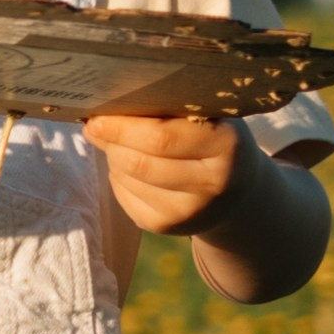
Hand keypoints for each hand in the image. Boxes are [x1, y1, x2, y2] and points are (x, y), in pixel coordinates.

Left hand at [84, 108, 250, 236]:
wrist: (237, 190)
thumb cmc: (214, 138)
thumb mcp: (209, 115)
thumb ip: (172, 106)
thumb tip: (111, 105)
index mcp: (225, 144)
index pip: (161, 137)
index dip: (122, 127)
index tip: (98, 116)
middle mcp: (212, 183)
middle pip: (139, 162)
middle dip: (111, 142)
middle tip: (95, 127)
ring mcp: (190, 211)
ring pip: (127, 179)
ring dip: (114, 157)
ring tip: (118, 143)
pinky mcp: (168, 227)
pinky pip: (124, 197)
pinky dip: (117, 177)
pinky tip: (129, 167)